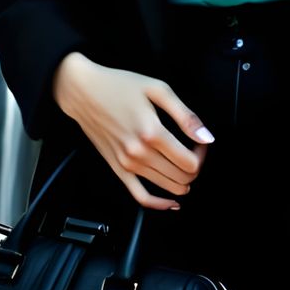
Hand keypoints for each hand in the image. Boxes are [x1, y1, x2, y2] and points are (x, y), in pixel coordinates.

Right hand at [52, 52, 214, 210]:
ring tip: (181, 163)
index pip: (190, 162)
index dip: (201, 154)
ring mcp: (127, 164)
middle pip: (182, 178)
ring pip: (168, 188)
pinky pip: (141, 197)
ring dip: (182, 180)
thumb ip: (185, 116)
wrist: (83, 92)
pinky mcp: (118, 169)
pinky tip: (171, 202)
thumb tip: (206, 137)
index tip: (199, 142)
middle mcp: (139, 153)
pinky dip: (159, 204)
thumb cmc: (118, 86)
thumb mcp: (158, 90)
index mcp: (152, 132)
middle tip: (192, 150)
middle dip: (194, 166)